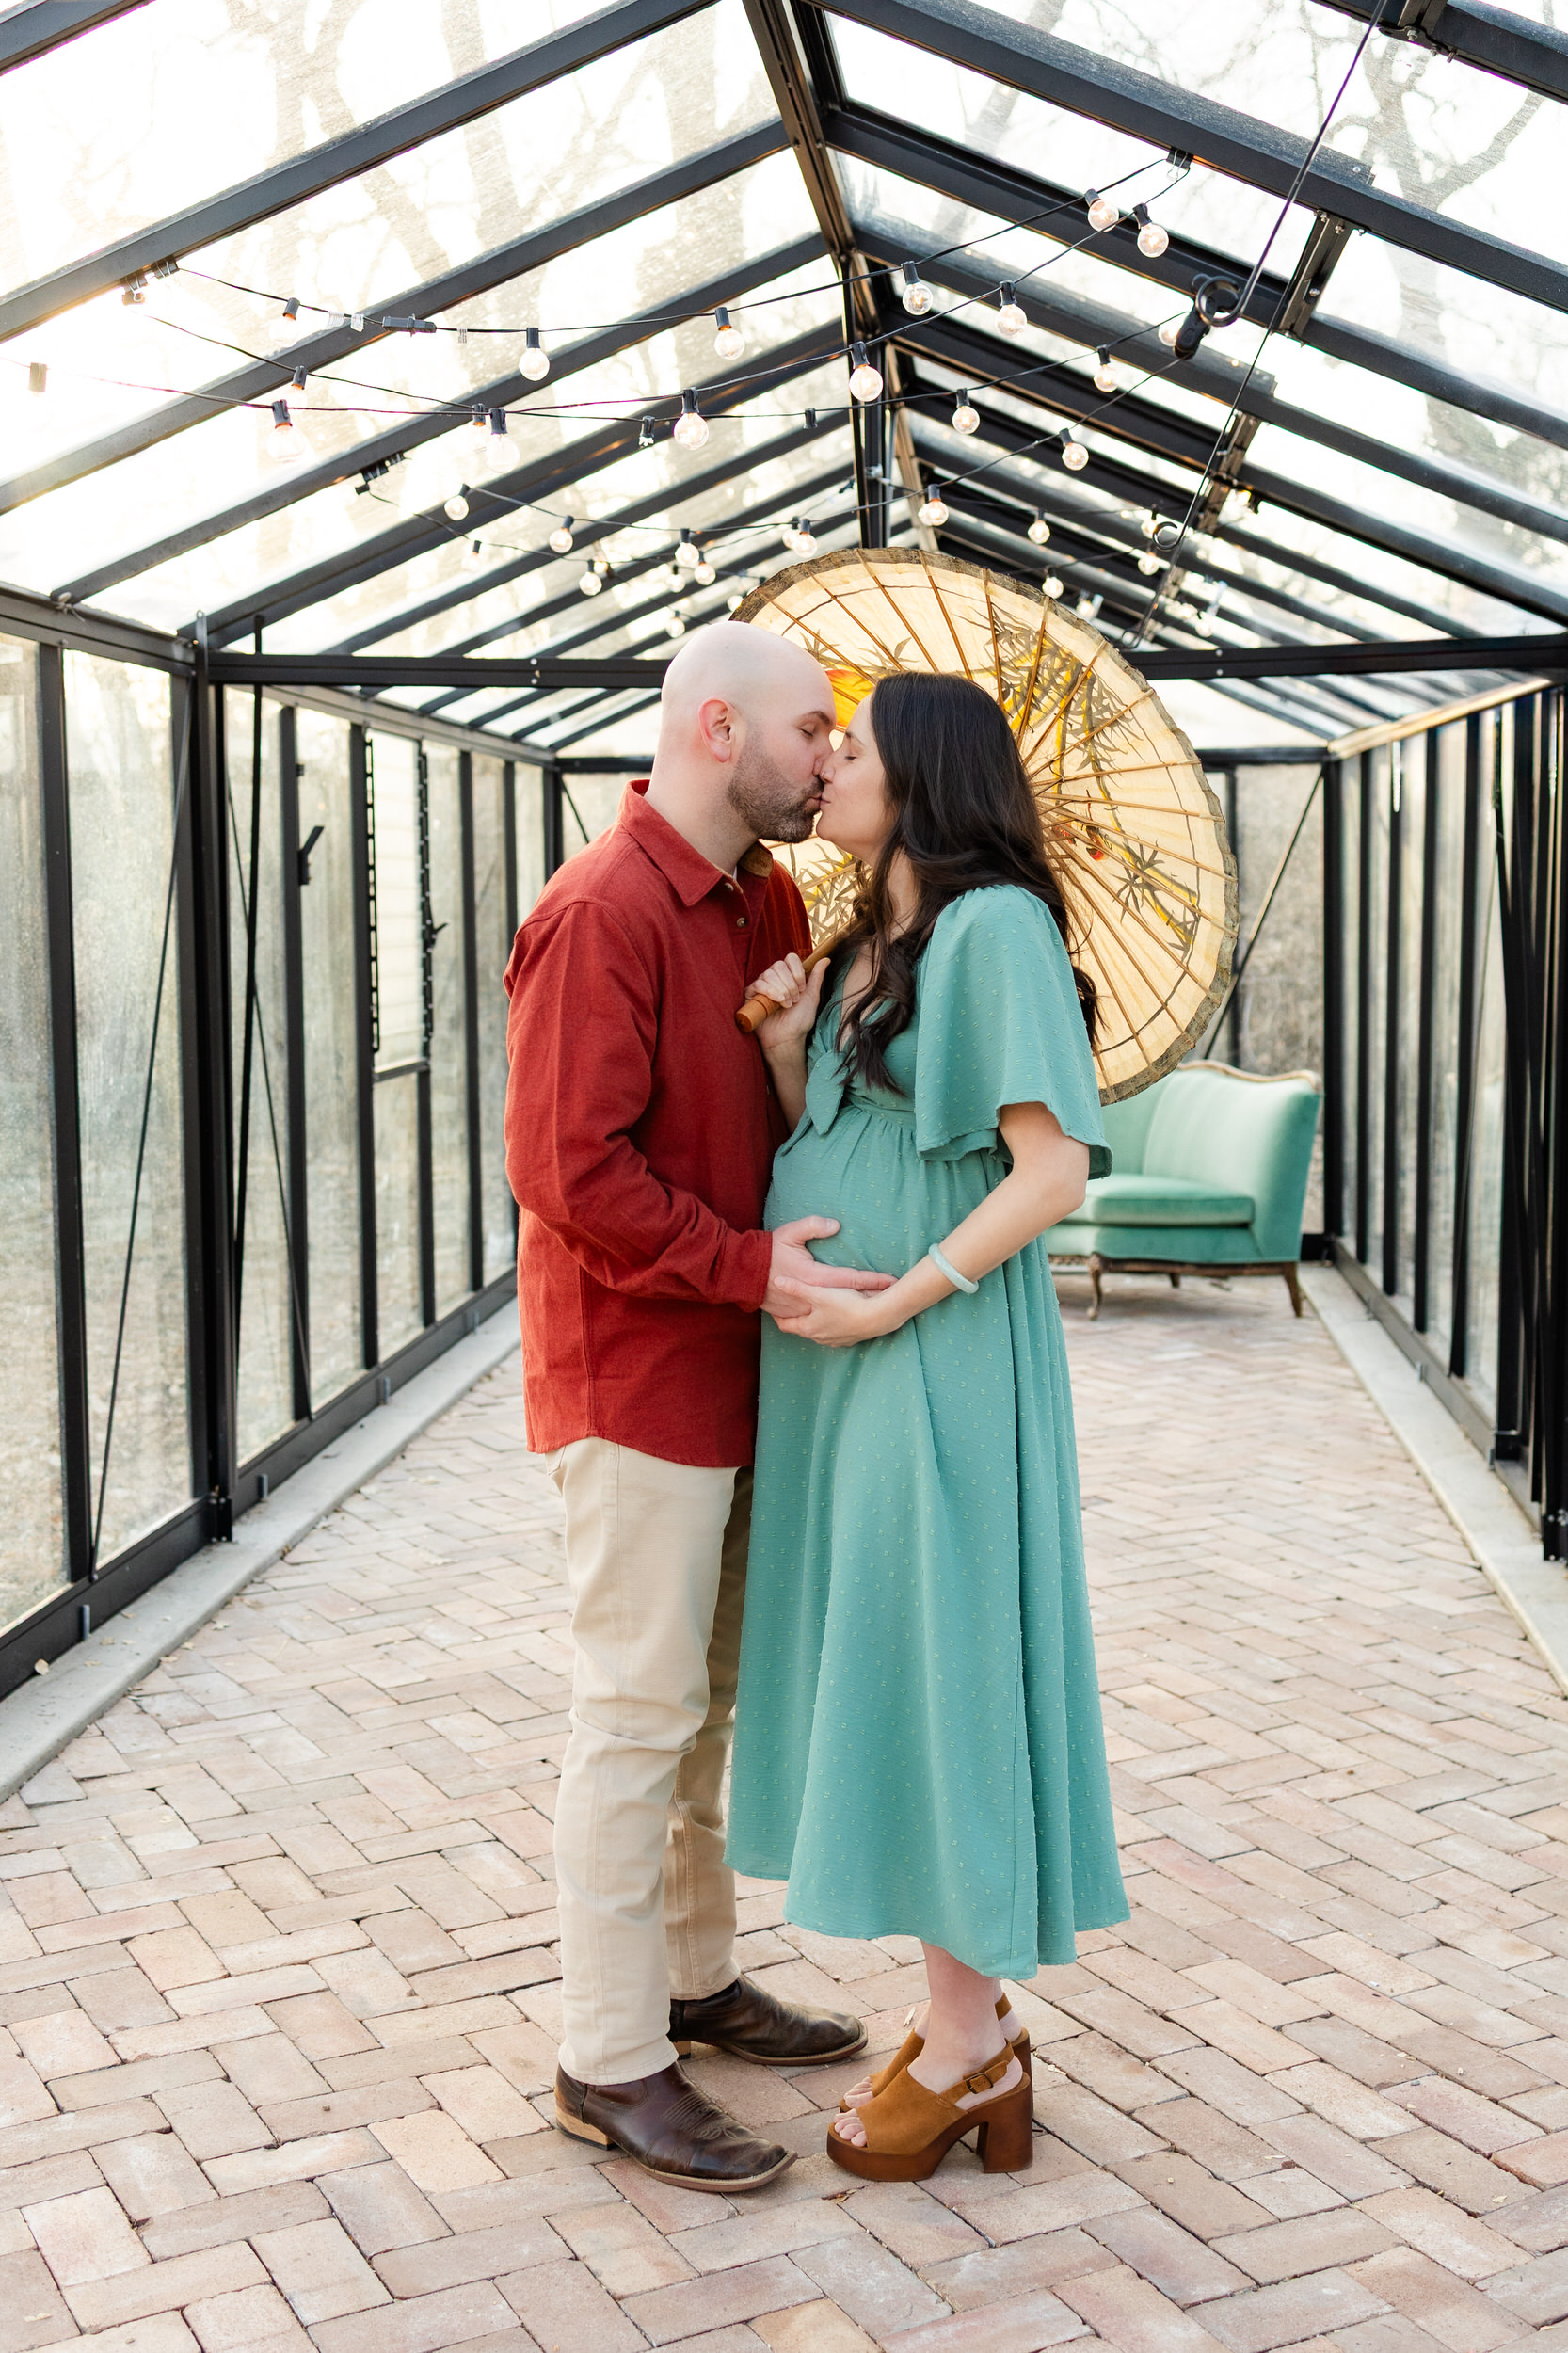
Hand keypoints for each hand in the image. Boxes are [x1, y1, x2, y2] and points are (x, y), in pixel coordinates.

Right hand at [752, 955, 824, 1056]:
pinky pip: (758, 984)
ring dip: (781, 990)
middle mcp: (774, 978)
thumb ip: (817, 977)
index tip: (802, 988)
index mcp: (788, 976)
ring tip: (786, 1005)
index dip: (797, 971)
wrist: (787, 1038)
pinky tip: (777, 1002)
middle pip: (779, 965)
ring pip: (769, 974)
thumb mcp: (812, 996)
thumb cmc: (799, 1020)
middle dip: (790, 983)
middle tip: (795, 1000)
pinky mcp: (751, 995)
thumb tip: (826, 959)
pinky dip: (769, 991)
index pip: (790, 958)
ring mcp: (762, 985)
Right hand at [760, 1215, 895, 1318]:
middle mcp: (813, 1297)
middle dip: (872, 1298)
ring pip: (837, 1314)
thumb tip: (836, 1225)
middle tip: (895, 1298)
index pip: (851, 1279)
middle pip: (849, 1300)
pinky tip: (850, 1321)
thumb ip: (813, 1226)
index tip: (892, 1280)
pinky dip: (837, 1321)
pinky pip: (821, 1322)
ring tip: (879, 1310)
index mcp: (815, 1276)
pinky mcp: (795, 1316)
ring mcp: (804, 1310)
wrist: (742, 1273)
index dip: (873, 1280)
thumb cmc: (769, 1251)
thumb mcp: (790, 1233)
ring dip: (857, 1312)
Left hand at [770, 1276, 905, 1346]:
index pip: (786, 1325)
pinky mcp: (850, 1338)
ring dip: (815, 1321)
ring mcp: (835, 1340)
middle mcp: (819, 1338)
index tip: (774, 1309)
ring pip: (819, 1330)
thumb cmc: (846, 1305)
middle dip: (797, 1317)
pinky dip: (831, 1324)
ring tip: (813, 1310)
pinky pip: (835, 1331)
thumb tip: (777, 1281)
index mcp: (808, 1328)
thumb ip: (797, 1288)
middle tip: (792, 1306)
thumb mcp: (818, 1294)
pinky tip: (836, 1314)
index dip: (778, 1317)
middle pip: (802, 1328)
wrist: (877, 1317)